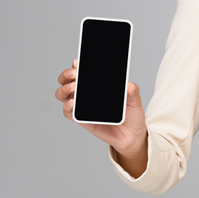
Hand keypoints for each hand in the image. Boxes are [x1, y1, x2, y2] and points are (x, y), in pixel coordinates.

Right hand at [55, 59, 148, 175]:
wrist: (132, 135)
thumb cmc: (132, 115)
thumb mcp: (135, 102)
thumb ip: (132, 93)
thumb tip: (129, 85)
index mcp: (98, 85)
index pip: (83, 71)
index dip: (77, 65)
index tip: (77, 62)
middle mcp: (87, 94)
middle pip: (67, 81)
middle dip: (66, 74)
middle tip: (75, 73)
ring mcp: (82, 106)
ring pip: (63, 95)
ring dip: (64, 89)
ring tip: (73, 87)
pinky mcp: (82, 120)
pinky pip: (69, 112)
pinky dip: (67, 107)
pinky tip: (73, 103)